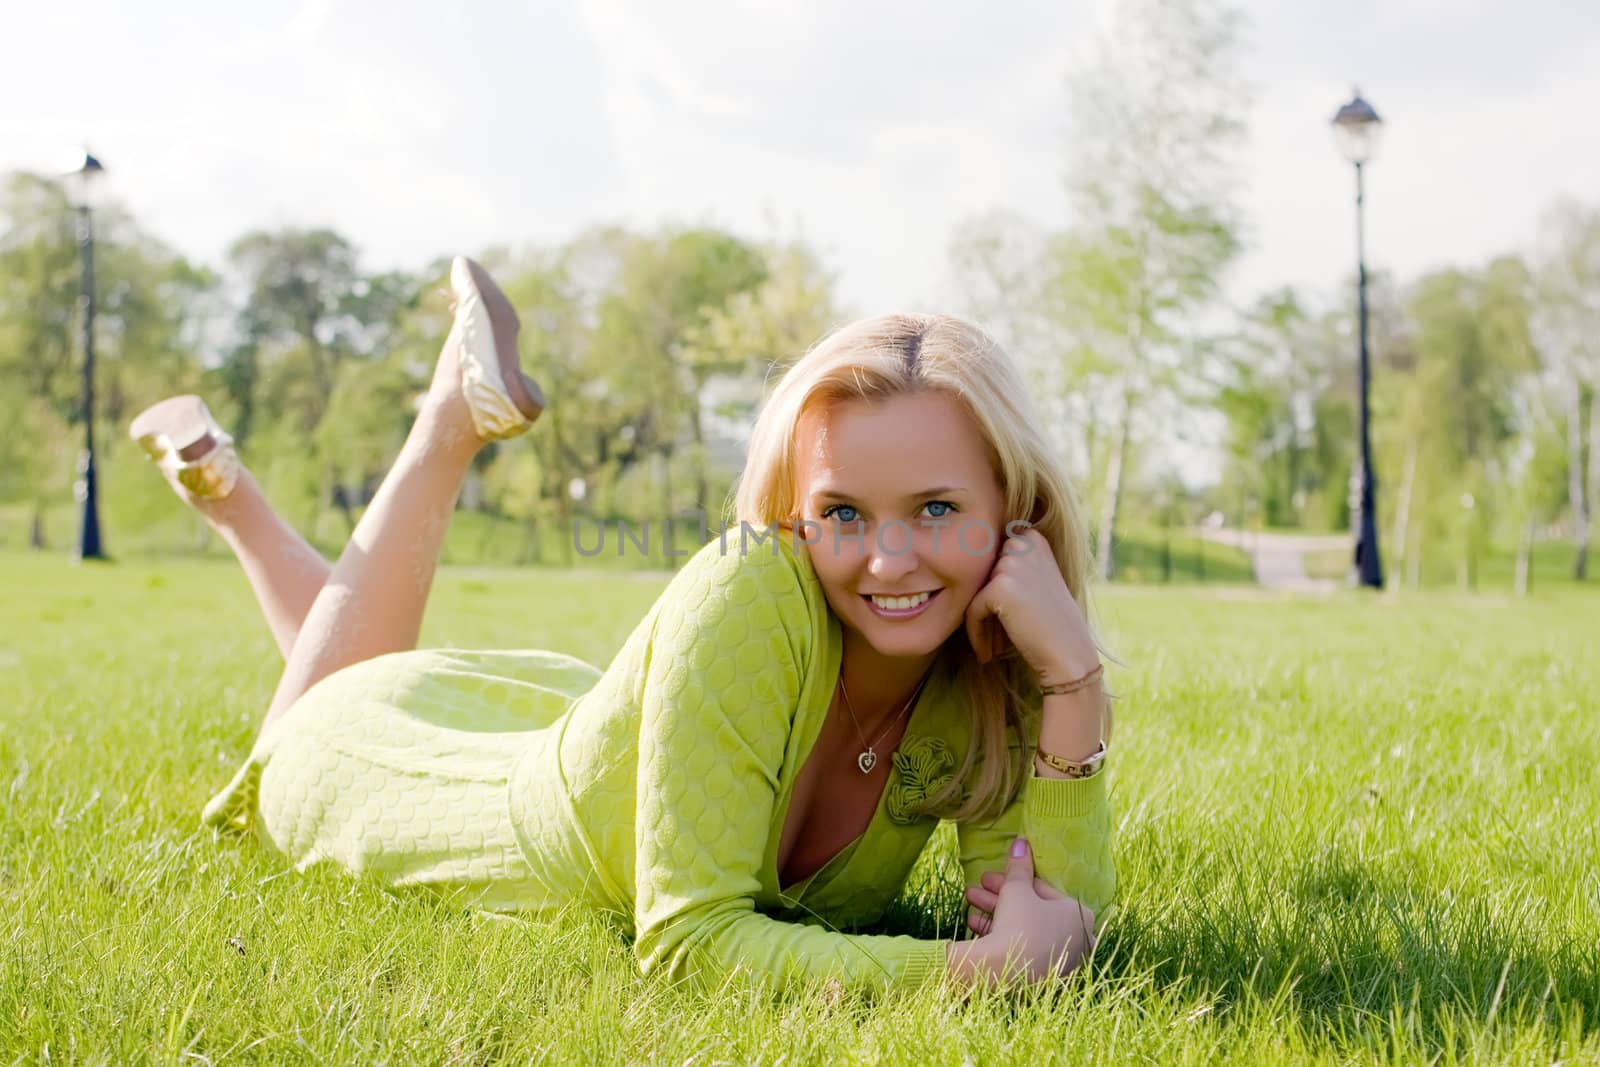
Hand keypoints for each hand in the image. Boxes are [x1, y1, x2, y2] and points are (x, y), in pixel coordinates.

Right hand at [955, 837, 1095, 984]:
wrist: (1007, 975)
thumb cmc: (1020, 923)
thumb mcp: (1016, 889)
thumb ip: (1019, 866)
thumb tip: (1021, 842)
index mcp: (1079, 915)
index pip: (1042, 889)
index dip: (1011, 879)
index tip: (990, 876)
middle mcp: (1077, 939)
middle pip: (1032, 910)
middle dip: (1000, 897)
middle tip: (976, 888)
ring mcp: (1062, 962)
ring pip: (1025, 929)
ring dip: (995, 913)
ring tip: (969, 901)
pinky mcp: (1045, 978)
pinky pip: (1024, 950)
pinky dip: (1001, 936)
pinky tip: (974, 924)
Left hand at [963, 526, 1097, 683]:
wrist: (1070, 654)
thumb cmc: (1051, 624)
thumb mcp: (1035, 581)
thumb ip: (1009, 567)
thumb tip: (963, 563)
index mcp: (1031, 539)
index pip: (989, 561)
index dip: (990, 592)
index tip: (998, 620)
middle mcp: (1022, 544)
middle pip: (980, 576)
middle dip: (983, 607)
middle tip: (994, 637)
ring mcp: (1011, 562)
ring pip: (973, 594)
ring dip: (980, 623)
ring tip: (992, 646)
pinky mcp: (999, 586)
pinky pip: (971, 611)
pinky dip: (976, 634)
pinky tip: (987, 654)